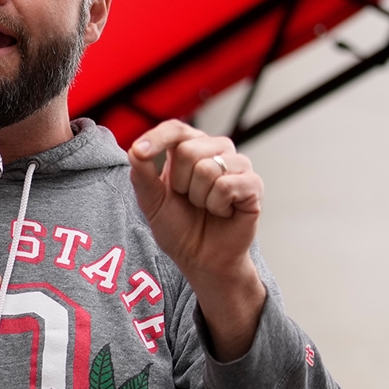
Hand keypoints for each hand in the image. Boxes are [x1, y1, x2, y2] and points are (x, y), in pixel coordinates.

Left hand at [128, 120, 267, 358]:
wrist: (202, 259)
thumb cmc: (180, 228)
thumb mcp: (152, 202)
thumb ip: (142, 176)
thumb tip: (135, 150)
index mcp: (191, 148)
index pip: (176, 129)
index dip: (157, 138)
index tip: (140, 152)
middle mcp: (216, 150)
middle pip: (188, 149)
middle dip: (181, 183)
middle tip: (190, 201)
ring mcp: (238, 166)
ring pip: (208, 168)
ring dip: (200, 197)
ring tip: (207, 207)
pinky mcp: (253, 185)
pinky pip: (228, 185)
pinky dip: (218, 206)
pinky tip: (224, 212)